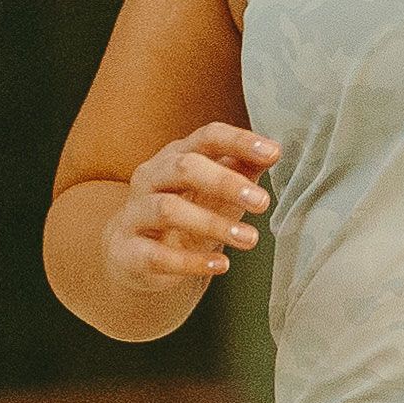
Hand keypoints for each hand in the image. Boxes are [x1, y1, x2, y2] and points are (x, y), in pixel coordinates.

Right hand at [99, 125, 273, 297]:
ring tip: (249, 239)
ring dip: (212, 224)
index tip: (273, 152)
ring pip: (168, 210)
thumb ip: (242, 170)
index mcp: (176, 156)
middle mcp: (151, 178)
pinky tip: (221, 265)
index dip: (239, 141)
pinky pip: (157, 255)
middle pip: (184, 168)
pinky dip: (191, 262)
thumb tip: (274, 151)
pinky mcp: (128, 251)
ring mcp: (135, 214)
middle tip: (262, 202)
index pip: (207, 137)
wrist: (135, 254)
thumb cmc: (185, 213)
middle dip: (225, 183)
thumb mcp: (215, 191)